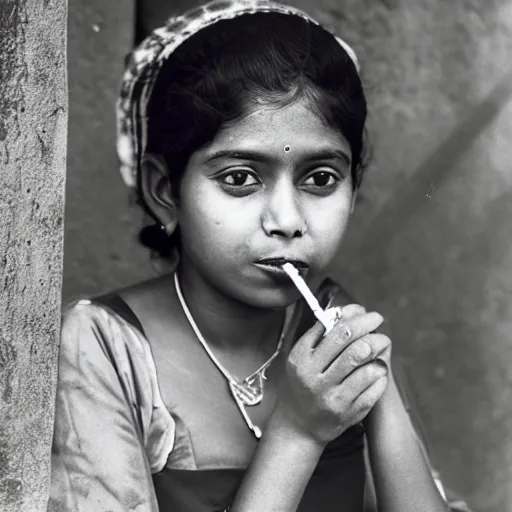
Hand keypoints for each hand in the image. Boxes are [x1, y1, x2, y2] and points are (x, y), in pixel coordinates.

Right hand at [271, 306, 391, 445]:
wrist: (298, 425)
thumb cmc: (302, 383)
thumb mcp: (302, 355)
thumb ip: (322, 332)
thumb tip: (352, 310)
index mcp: (303, 359)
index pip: (337, 331)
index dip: (360, 320)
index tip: (371, 316)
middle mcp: (315, 378)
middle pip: (355, 348)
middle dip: (374, 334)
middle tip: (380, 330)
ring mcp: (332, 398)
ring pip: (367, 367)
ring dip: (379, 354)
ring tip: (380, 348)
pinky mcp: (348, 413)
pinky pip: (374, 388)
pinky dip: (380, 374)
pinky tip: (377, 370)